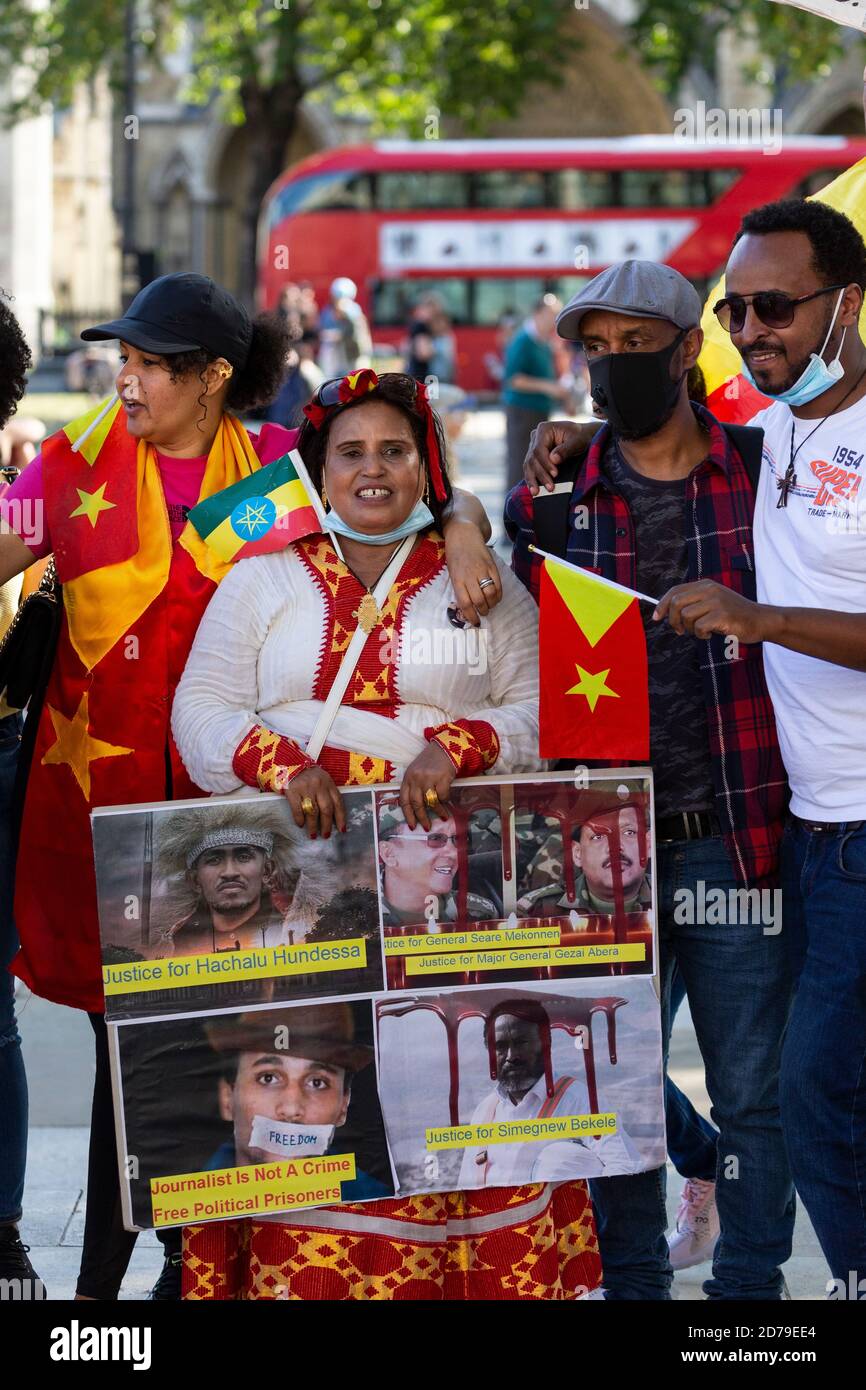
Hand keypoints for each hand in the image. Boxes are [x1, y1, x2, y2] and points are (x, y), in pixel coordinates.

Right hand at [281, 765, 345, 838]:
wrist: (289, 761)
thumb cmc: (307, 774)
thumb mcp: (322, 779)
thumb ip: (327, 793)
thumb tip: (332, 815)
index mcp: (328, 783)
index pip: (338, 802)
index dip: (341, 818)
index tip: (341, 829)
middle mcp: (319, 785)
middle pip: (326, 809)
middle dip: (327, 825)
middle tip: (326, 835)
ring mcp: (305, 788)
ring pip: (312, 811)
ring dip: (313, 826)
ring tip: (312, 834)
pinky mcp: (292, 790)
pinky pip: (297, 809)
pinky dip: (299, 819)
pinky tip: (300, 824)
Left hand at [400, 743, 456, 830]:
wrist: (443, 748)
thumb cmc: (430, 762)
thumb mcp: (416, 773)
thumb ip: (414, 787)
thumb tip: (418, 809)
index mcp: (407, 778)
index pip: (404, 800)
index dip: (408, 815)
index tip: (412, 825)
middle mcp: (415, 778)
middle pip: (416, 803)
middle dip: (422, 818)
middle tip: (427, 826)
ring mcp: (428, 778)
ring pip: (430, 801)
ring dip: (438, 811)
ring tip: (444, 816)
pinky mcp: (441, 777)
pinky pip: (442, 795)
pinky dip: (445, 800)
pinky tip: (448, 800)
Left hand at [443, 518, 501, 626]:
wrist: (463, 533)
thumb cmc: (454, 554)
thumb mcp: (452, 571)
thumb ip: (459, 587)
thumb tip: (467, 606)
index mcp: (457, 579)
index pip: (465, 603)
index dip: (471, 616)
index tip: (474, 622)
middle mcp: (470, 576)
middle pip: (479, 601)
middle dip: (482, 611)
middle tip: (483, 613)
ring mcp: (482, 570)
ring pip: (491, 594)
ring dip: (491, 604)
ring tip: (489, 606)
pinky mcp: (492, 566)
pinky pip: (498, 584)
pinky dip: (498, 594)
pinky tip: (496, 597)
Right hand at [523, 420, 596, 494]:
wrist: (582, 437)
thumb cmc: (582, 437)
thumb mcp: (578, 441)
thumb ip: (566, 449)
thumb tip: (553, 459)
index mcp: (544, 430)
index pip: (539, 449)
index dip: (545, 463)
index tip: (555, 474)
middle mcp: (535, 437)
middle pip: (532, 459)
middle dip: (541, 474)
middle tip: (550, 488)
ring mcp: (533, 447)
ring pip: (528, 465)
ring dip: (533, 480)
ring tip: (536, 492)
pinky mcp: (535, 457)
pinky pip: (530, 469)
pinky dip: (532, 479)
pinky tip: (534, 490)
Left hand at [654, 579, 770, 642]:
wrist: (760, 620)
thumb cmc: (734, 615)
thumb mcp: (713, 602)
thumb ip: (694, 603)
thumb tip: (668, 612)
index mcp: (705, 585)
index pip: (675, 590)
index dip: (662, 604)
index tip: (657, 617)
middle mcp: (709, 590)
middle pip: (676, 603)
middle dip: (673, 620)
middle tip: (679, 631)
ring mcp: (716, 601)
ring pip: (686, 616)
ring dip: (690, 629)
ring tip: (701, 631)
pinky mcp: (722, 615)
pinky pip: (699, 627)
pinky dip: (701, 634)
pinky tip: (709, 635)